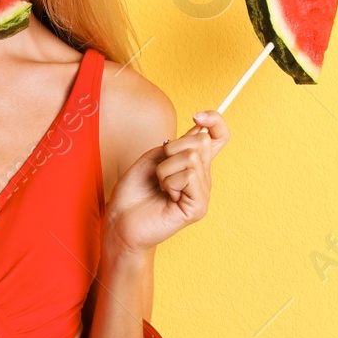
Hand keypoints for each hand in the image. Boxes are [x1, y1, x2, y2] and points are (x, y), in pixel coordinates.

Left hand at [103, 110, 228, 255]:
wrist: (119, 221)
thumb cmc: (133, 192)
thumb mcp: (154, 158)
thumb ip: (177, 144)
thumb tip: (201, 129)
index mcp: (194, 165)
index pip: (218, 137)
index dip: (215, 121)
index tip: (196, 115)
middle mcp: (202, 178)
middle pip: (201, 142)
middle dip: (172, 149)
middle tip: (159, 171)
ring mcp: (202, 193)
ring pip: (191, 158)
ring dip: (165, 169)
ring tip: (160, 186)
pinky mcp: (198, 207)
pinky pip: (188, 176)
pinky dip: (169, 182)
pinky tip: (166, 196)